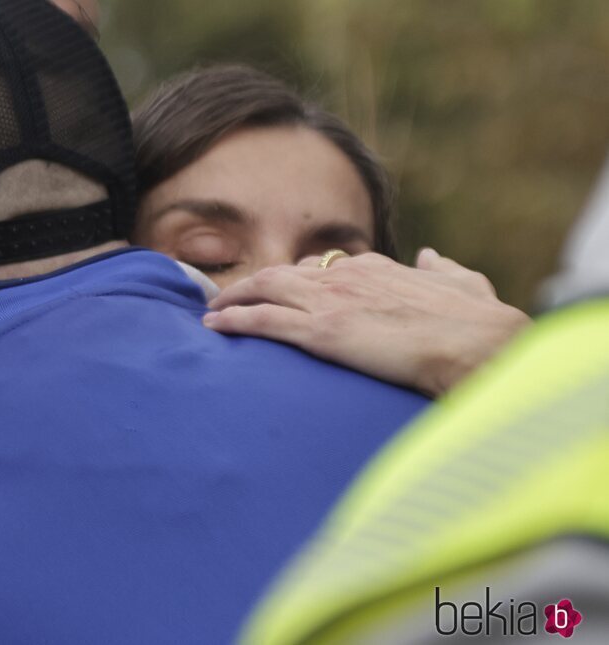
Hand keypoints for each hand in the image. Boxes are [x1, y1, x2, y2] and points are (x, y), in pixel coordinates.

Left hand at [203, 249, 530, 396]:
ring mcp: (331, 302)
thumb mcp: (465, 283)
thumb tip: (433, 255)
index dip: (295, 279)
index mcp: (376, 268)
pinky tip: (215, 328)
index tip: (279, 290)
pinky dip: (235, 321)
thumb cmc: (478, 323)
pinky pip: (265, 321)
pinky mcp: (323, 332)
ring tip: (211, 312)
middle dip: (251, 284)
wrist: (478, 344)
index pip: (321, 268)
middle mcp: (346, 277)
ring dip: (233, 300)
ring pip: (265, 290)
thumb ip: (444, 269)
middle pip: (283, 273)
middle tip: (227, 298)